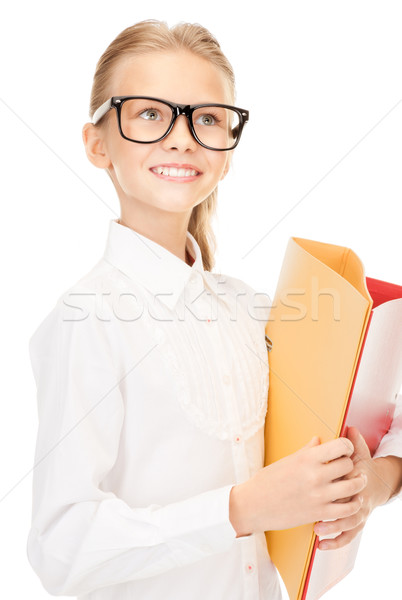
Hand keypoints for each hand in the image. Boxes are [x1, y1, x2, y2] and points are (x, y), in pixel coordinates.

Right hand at [229, 435, 366, 535]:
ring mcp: (318, 495)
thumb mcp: (287, 461)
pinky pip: (347, 509)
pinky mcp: (319, 513)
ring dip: (357, 483)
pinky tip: (352, 501)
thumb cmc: (268, 481)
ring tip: (357, 482)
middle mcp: (315, 475)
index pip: (340, 446)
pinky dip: (353, 505)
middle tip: (347, 467)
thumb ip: (306, 451)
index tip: (345, 449)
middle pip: (348, 465)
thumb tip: (318, 440)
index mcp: (307, 459)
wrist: (254, 505)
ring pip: (352, 486)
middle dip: (350, 464)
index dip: (346, 446)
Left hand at [314, 427, 392, 549]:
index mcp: (355, 474)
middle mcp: (357, 493)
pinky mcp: (357, 521)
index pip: (345, 477)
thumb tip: (341, 430)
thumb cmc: (361, 466)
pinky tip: (321, 545)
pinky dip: (336, 541)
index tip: (312, 482)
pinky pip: (348, 534)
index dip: (331, 480)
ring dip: (332, 527)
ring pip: (348, 521)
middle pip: (346, 499)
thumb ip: (347, 443)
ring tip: (316, 530)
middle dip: (331, 505)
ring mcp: (359, 509)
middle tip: (310, 508)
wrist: (380, 483)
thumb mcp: (358, 452)